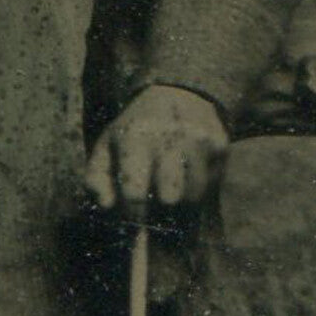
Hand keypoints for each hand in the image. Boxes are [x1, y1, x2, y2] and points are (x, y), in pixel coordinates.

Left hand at [84, 85, 228, 211]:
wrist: (175, 96)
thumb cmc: (133, 131)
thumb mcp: (107, 147)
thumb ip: (96, 179)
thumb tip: (105, 205)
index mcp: (134, 137)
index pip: (134, 192)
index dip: (134, 214)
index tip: (135, 220)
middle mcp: (168, 136)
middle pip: (169, 198)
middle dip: (161, 209)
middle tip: (155, 204)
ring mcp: (198, 139)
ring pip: (193, 196)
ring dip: (181, 200)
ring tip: (170, 185)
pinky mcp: (219, 144)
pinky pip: (212, 185)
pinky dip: (199, 187)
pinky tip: (188, 171)